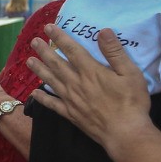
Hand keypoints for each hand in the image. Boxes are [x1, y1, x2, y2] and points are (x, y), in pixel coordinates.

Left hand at [26, 24, 152, 151]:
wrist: (125, 133)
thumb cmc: (131, 102)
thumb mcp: (130, 73)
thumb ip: (114, 52)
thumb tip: (103, 31)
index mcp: (91, 71)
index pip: (72, 50)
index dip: (59, 37)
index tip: (48, 27)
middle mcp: (77, 83)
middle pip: (57, 64)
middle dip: (44, 51)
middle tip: (33, 41)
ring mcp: (71, 100)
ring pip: (51, 81)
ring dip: (39, 70)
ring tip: (29, 61)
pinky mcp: (70, 114)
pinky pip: (52, 104)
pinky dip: (42, 98)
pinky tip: (33, 93)